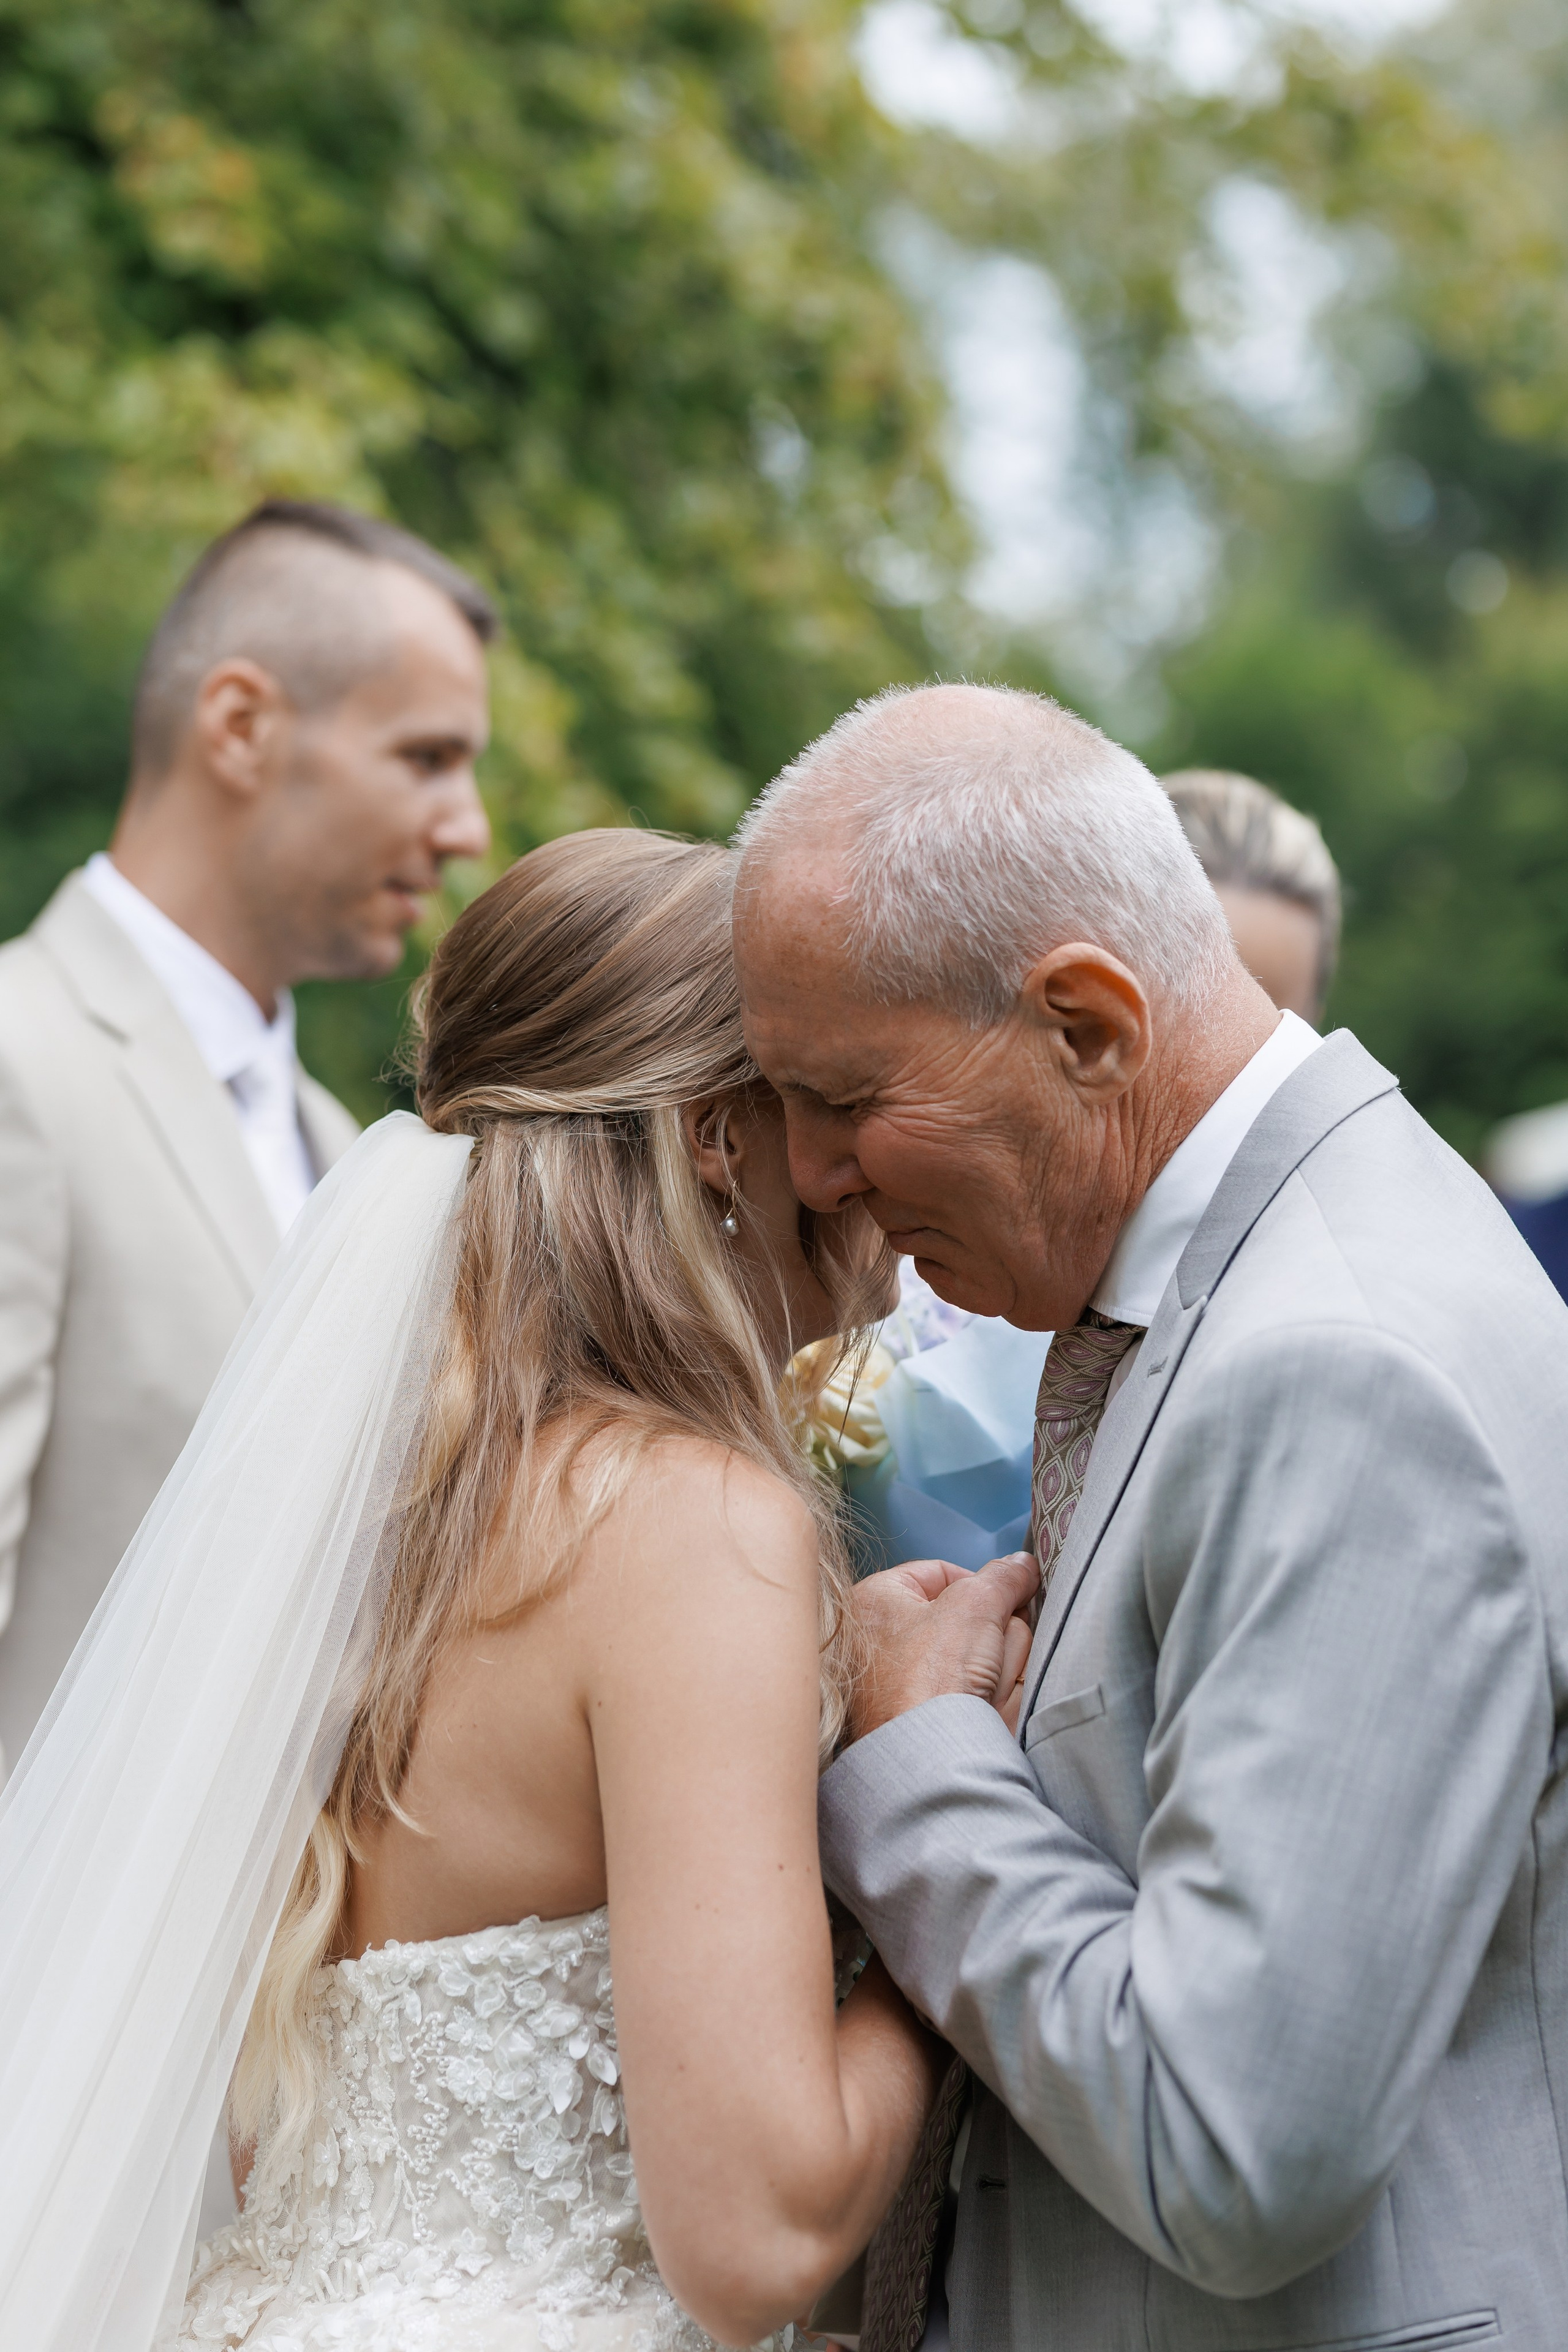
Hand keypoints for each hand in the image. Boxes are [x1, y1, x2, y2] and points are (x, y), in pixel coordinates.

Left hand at [847, 1552, 1039, 1741]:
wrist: (930, 1758)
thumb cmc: (933, 1677)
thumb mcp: (976, 1605)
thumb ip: (1002, 1578)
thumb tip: (1021, 1565)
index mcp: (875, 1601)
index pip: (939, 1573)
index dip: (979, 1584)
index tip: (1005, 1597)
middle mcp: (880, 1641)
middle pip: (964, 1618)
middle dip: (993, 1632)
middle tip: (997, 1645)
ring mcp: (902, 1686)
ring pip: (976, 1656)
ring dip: (997, 1665)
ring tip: (989, 1683)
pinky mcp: (925, 1720)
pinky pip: (973, 1693)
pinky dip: (990, 1696)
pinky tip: (989, 1707)